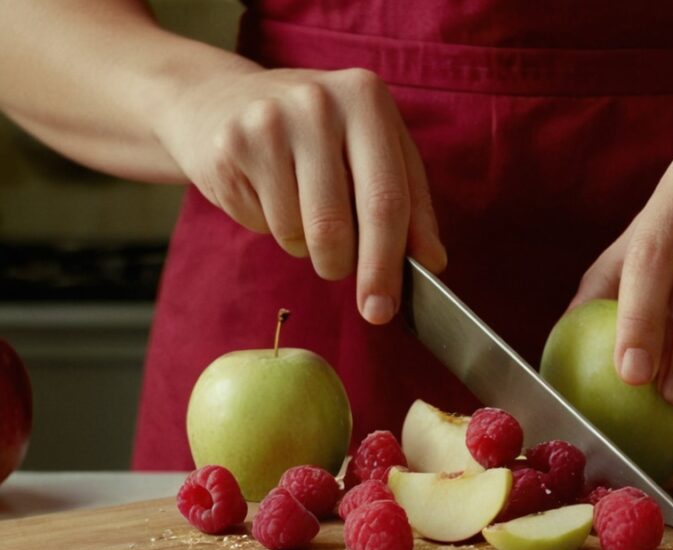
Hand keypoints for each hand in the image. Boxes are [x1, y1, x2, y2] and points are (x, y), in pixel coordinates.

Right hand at [155, 67, 445, 323]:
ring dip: (311, 249)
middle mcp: (319, 103)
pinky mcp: (231, 146)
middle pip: (339, 225)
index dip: (387, 264)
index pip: (387, 200)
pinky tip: (271, 196)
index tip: (384, 308)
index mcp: (367, 99)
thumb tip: (433, 261)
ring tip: (307, 214)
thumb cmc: (318, 137)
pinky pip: (264, 224)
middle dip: (348, 271)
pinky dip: (275, 230)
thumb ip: (411, 205)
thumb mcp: (374, 154)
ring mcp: (269, 121)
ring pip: (301, 233)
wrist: (221, 102)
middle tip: (355, 295)